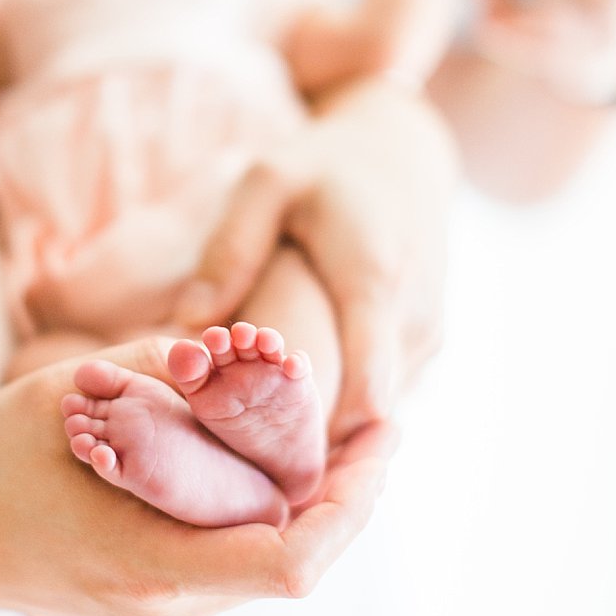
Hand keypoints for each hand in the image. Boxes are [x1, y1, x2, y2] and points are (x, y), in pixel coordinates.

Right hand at [0, 337, 396, 615]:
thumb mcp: (64, 396)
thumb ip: (155, 372)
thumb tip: (233, 351)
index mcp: (149, 562)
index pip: (293, 559)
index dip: (354, 499)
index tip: (384, 432)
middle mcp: (170, 606)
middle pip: (299, 556)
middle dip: (349, 488)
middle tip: (378, 418)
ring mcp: (166, 614)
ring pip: (274, 556)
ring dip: (316, 497)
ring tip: (338, 428)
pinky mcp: (160, 602)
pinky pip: (240, 553)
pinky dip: (271, 506)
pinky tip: (277, 455)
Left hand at [175, 80, 458, 440]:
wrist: (399, 157)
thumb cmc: (323, 168)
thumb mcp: (267, 182)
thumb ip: (230, 248)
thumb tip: (189, 324)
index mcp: (376, 279)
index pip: (367, 383)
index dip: (317, 433)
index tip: (265, 459)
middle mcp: (414, 319)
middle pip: (363, 415)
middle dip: (302, 438)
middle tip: (233, 445)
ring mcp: (427, 338)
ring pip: (372, 416)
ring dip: (320, 425)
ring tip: (253, 420)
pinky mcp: (425, 349)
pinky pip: (382, 401)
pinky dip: (339, 407)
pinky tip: (289, 399)